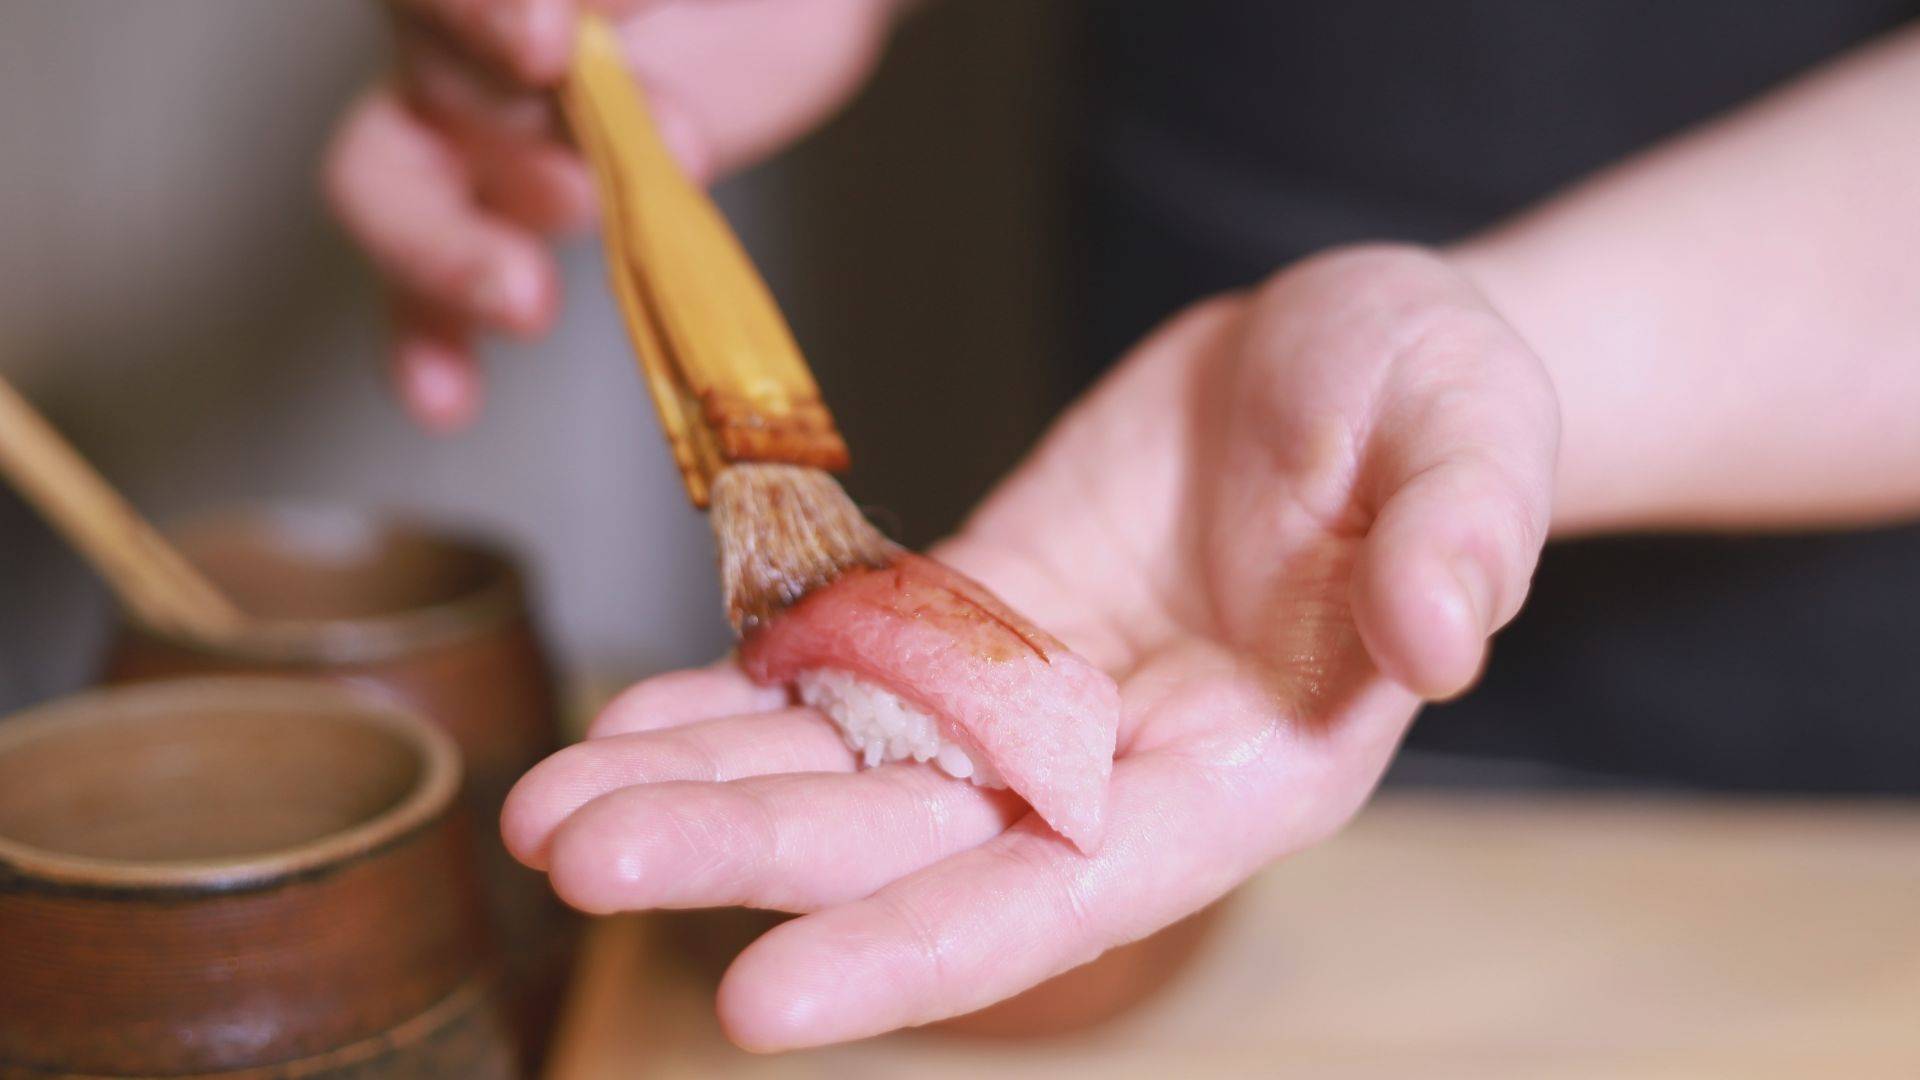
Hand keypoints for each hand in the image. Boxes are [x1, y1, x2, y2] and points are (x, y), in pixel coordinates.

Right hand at [323, 0, 897, 430]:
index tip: (549, 45)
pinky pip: (436, 288)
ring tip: (527, 303)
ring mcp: (475, 130)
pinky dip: (430, 345)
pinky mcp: (507, 221)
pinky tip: (444, 400)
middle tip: (572, 188)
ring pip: (401, 186)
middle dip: (491, 134)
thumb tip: (609, 21)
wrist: (783, 12)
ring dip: (452, 255)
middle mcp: (467, 24)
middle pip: (426, 73)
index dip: (487, 8)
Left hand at [502, 245, 1558, 1047]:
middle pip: (916, 838)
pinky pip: (847, 673)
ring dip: (702, 785)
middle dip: (748, 850)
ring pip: (856, 766)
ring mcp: (1038, 694)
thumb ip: (1462, 530)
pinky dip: (736, 697)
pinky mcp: (980, 615)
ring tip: (544, 804)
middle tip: (571, 855)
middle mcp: (1125, 763)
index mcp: (1251, 763)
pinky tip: (623, 722)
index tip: (758, 999)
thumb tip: (1445, 630)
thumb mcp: (1472, 427)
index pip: (1075, 887)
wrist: (1348, 351)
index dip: (921, 948)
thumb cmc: (1436, 392)